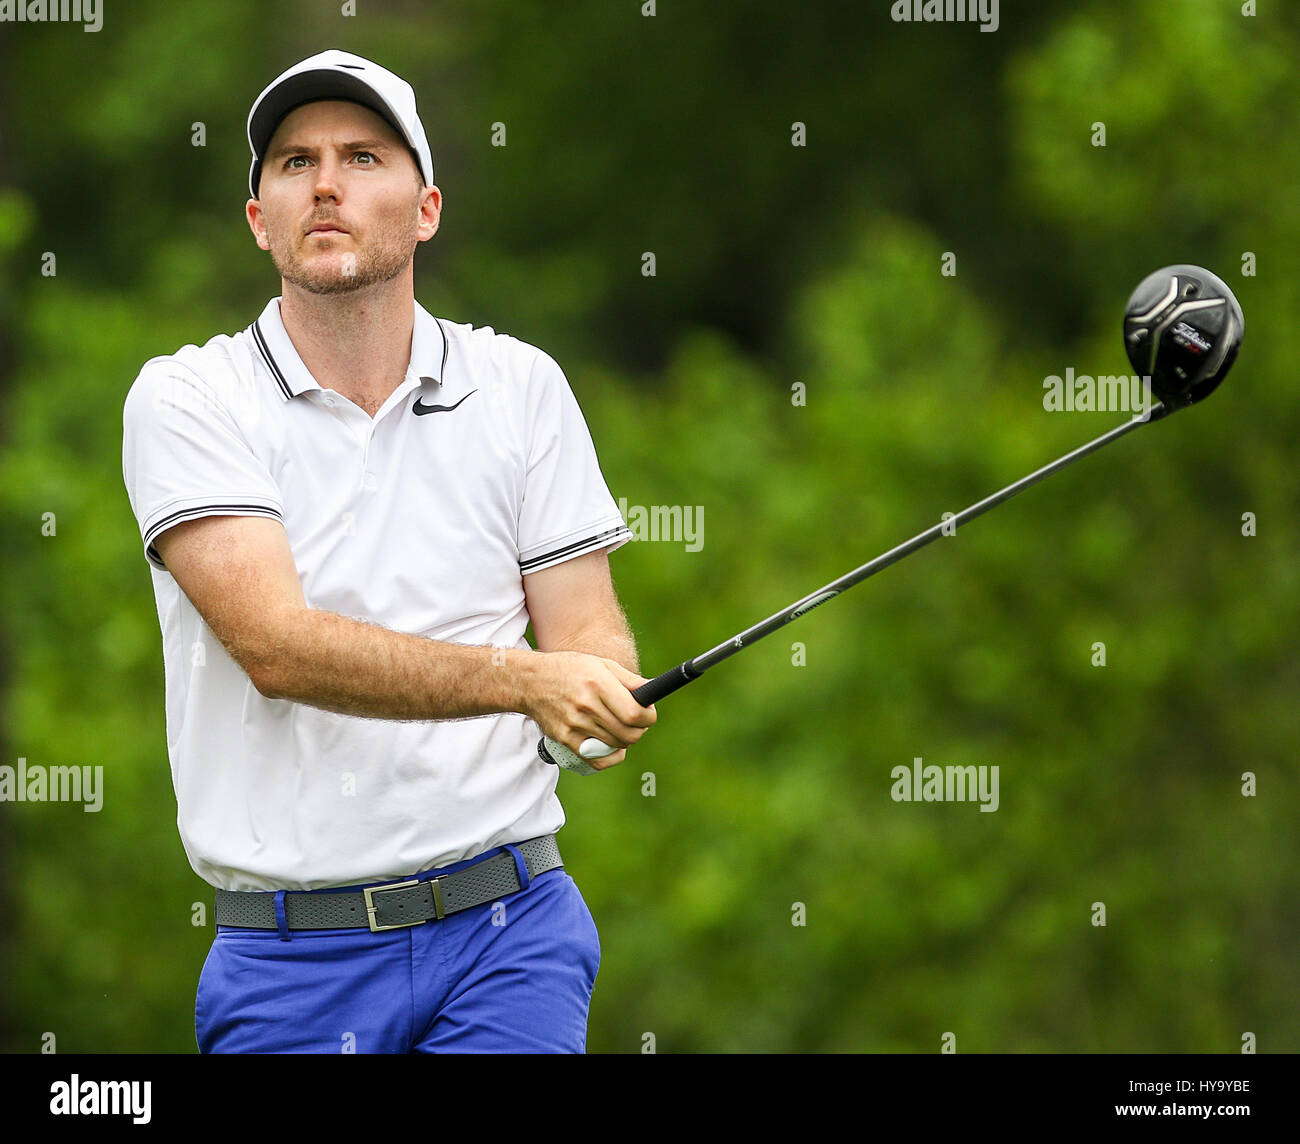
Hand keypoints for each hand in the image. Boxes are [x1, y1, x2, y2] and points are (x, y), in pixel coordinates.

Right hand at [522, 651, 656, 770]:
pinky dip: (610, 756)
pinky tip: (611, 746)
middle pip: (628, 734)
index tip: (648, 713)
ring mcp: (574, 725)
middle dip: (639, 729)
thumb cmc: (570, 670)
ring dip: (624, 740)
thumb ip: (629, 680)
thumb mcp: (601, 664)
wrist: (530, 682)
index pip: (635, 714)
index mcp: (598, 684)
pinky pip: (596, 760)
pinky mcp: (565, 739)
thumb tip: (653, 691)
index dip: (648, 717)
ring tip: (619, 727)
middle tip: (636, 721)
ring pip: (615, 746)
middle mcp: (586, 706)